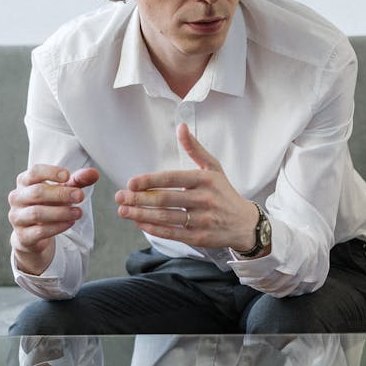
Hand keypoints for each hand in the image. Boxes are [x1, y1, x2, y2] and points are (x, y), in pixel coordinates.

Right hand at [8, 164, 99, 274]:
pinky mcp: (23, 236)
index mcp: (25, 182)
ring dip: (61, 212)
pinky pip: (39, 231)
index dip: (50, 172)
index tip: (67, 175)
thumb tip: (94, 173)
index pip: (34, 172)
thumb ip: (78, 181)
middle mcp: (17, 198)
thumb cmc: (48, 205)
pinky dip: (57, 227)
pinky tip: (70, 223)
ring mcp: (17, 217)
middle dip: (61, 194)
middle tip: (80, 196)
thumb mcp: (64, 190)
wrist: (33, 234)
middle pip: (37, 192)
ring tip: (78, 212)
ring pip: (37, 213)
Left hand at [114, 122, 260, 251]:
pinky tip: (139, 222)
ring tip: (123, 211)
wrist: (245, 224)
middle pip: (165, 199)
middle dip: (139, 199)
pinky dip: (153, 229)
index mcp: (205, 180)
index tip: (130, 183)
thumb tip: (181, 127)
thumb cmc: (225, 193)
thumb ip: (195, 149)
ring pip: (166, 217)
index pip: (172, 178)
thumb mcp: (214, 168)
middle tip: (119, 197)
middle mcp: (204, 200)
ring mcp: (202, 220)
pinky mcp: (200, 238)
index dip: (149, 181)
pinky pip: (172, 233)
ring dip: (141, 214)